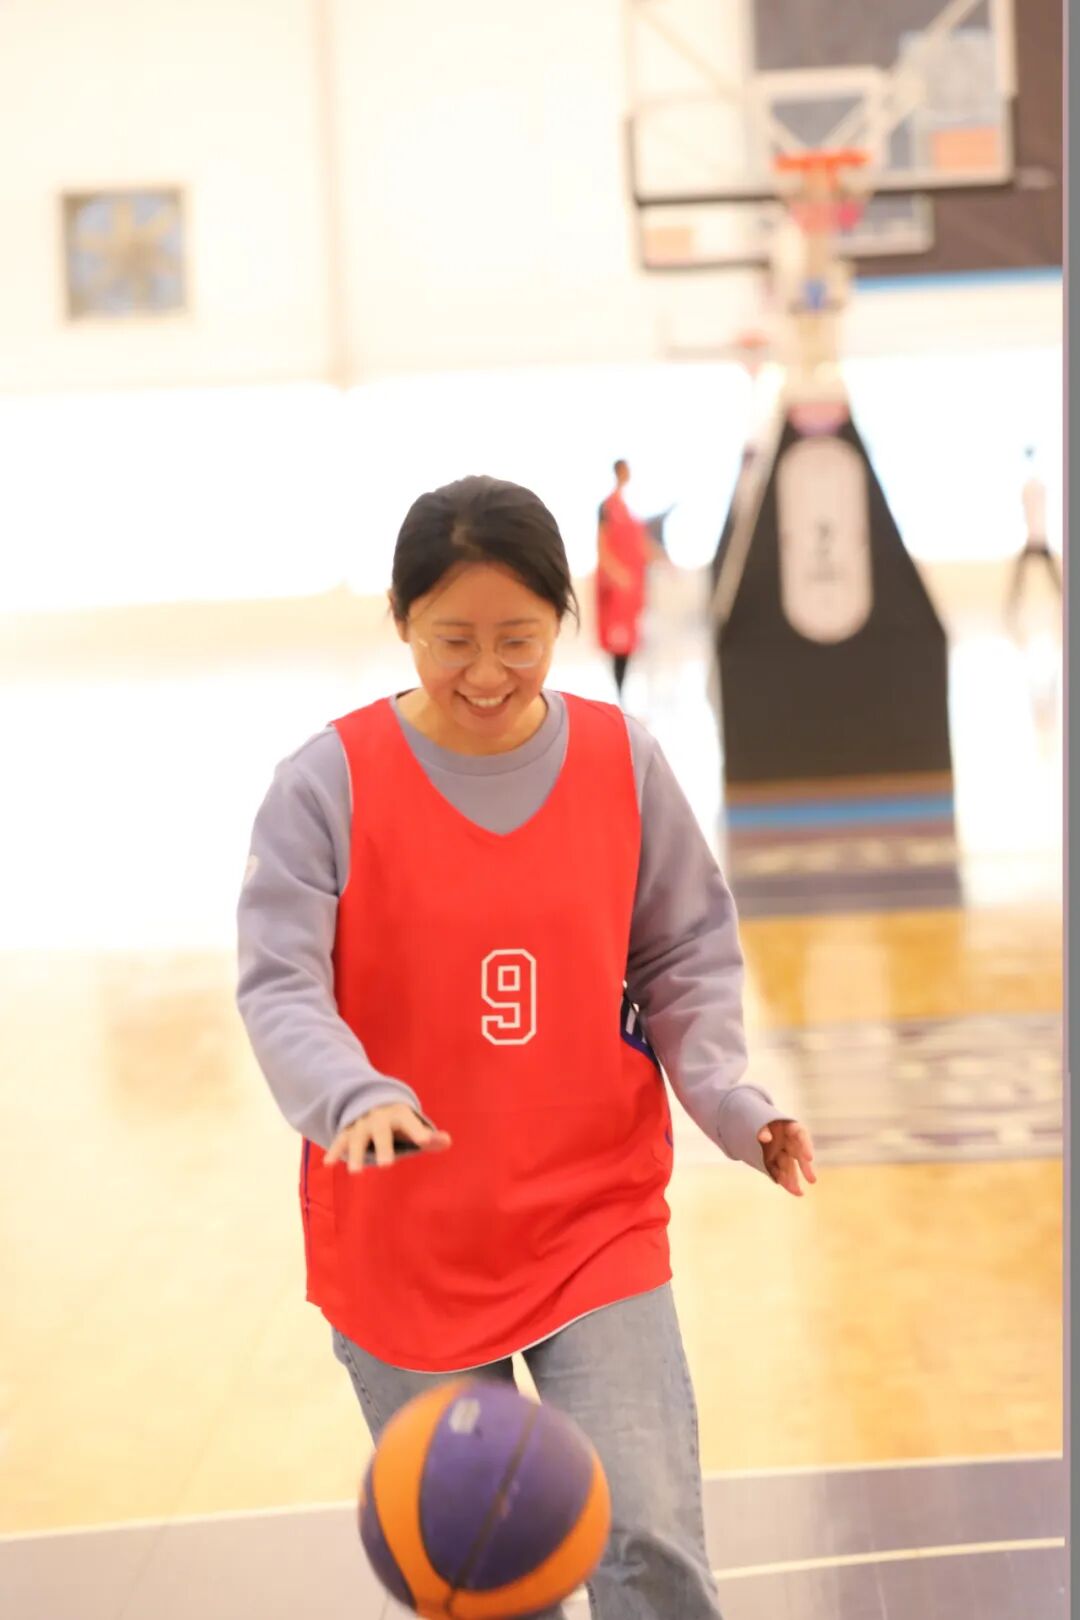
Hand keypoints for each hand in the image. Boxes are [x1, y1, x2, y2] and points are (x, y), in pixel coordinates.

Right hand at [323, 1104, 450, 1173]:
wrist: (371, 1100)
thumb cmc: (399, 1122)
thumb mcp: (414, 1127)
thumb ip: (430, 1138)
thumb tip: (447, 1141)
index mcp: (399, 1113)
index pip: (410, 1122)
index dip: (418, 1131)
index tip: (425, 1142)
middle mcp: (378, 1116)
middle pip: (381, 1131)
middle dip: (383, 1147)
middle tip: (387, 1166)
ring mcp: (361, 1123)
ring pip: (358, 1137)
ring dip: (356, 1154)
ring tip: (356, 1173)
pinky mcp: (347, 1131)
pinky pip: (340, 1139)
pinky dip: (334, 1150)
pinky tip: (329, 1163)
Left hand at [757, 1119, 815, 1196]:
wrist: (746, 1124)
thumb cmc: (756, 1118)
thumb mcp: (758, 1119)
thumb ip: (762, 1128)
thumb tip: (766, 1138)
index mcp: (788, 1127)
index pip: (800, 1134)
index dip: (806, 1145)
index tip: (810, 1157)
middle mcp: (787, 1141)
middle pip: (798, 1154)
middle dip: (805, 1167)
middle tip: (812, 1180)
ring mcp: (780, 1152)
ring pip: (788, 1167)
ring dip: (793, 1179)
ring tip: (799, 1192)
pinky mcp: (771, 1162)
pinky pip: (778, 1172)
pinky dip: (783, 1181)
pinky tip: (791, 1189)